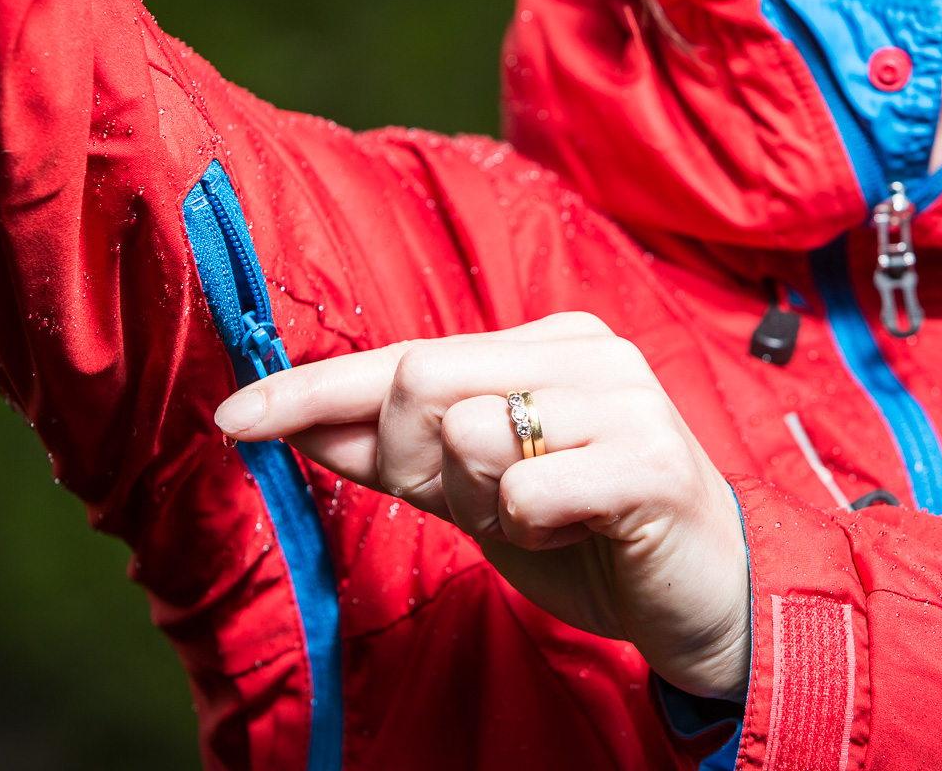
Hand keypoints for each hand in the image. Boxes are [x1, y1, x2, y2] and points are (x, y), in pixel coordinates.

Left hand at [214, 312, 750, 699]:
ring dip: (487, 502)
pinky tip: (581, 530)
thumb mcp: (481, 494)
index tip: (233, 419)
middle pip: (421, 380)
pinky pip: (529, 489)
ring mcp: (623, 396)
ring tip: (549, 517)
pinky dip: (533, 527)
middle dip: (415, 461)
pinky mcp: (651, 457)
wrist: (709, 597)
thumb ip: (398, 456)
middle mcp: (584, 351)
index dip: (309, 390)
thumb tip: (298, 425)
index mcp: (542, 344)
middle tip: (484, 505)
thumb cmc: (592, 535)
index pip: (401, 355)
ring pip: (468, 435)